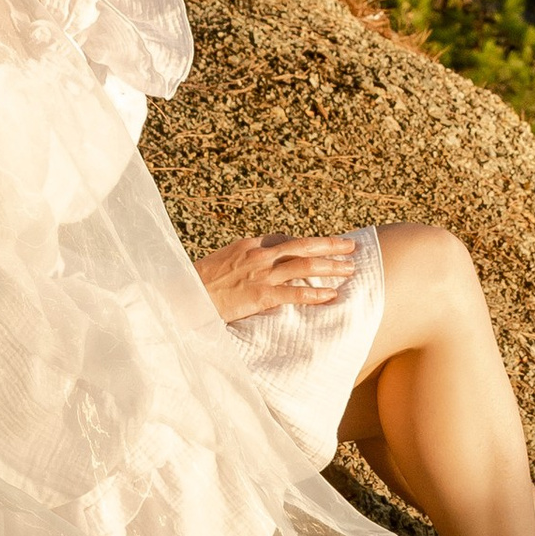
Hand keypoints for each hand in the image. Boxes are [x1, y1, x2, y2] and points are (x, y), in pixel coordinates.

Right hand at [194, 233, 360, 326]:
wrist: (183, 294)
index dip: (308, 242)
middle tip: (351, 247)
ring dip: (331, 266)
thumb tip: (259, 271)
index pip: (285, 239)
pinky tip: (331, 296)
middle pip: (303, 245)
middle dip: (330, 245)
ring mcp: (261, 274)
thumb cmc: (199, 282)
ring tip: (350, 269)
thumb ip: (243, 264)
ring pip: (305, 265)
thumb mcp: (222, 264)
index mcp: (249, 245)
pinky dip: (316, 293)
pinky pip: (295, 292)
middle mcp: (259, 255)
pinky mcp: (261, 294)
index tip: (325, 244)